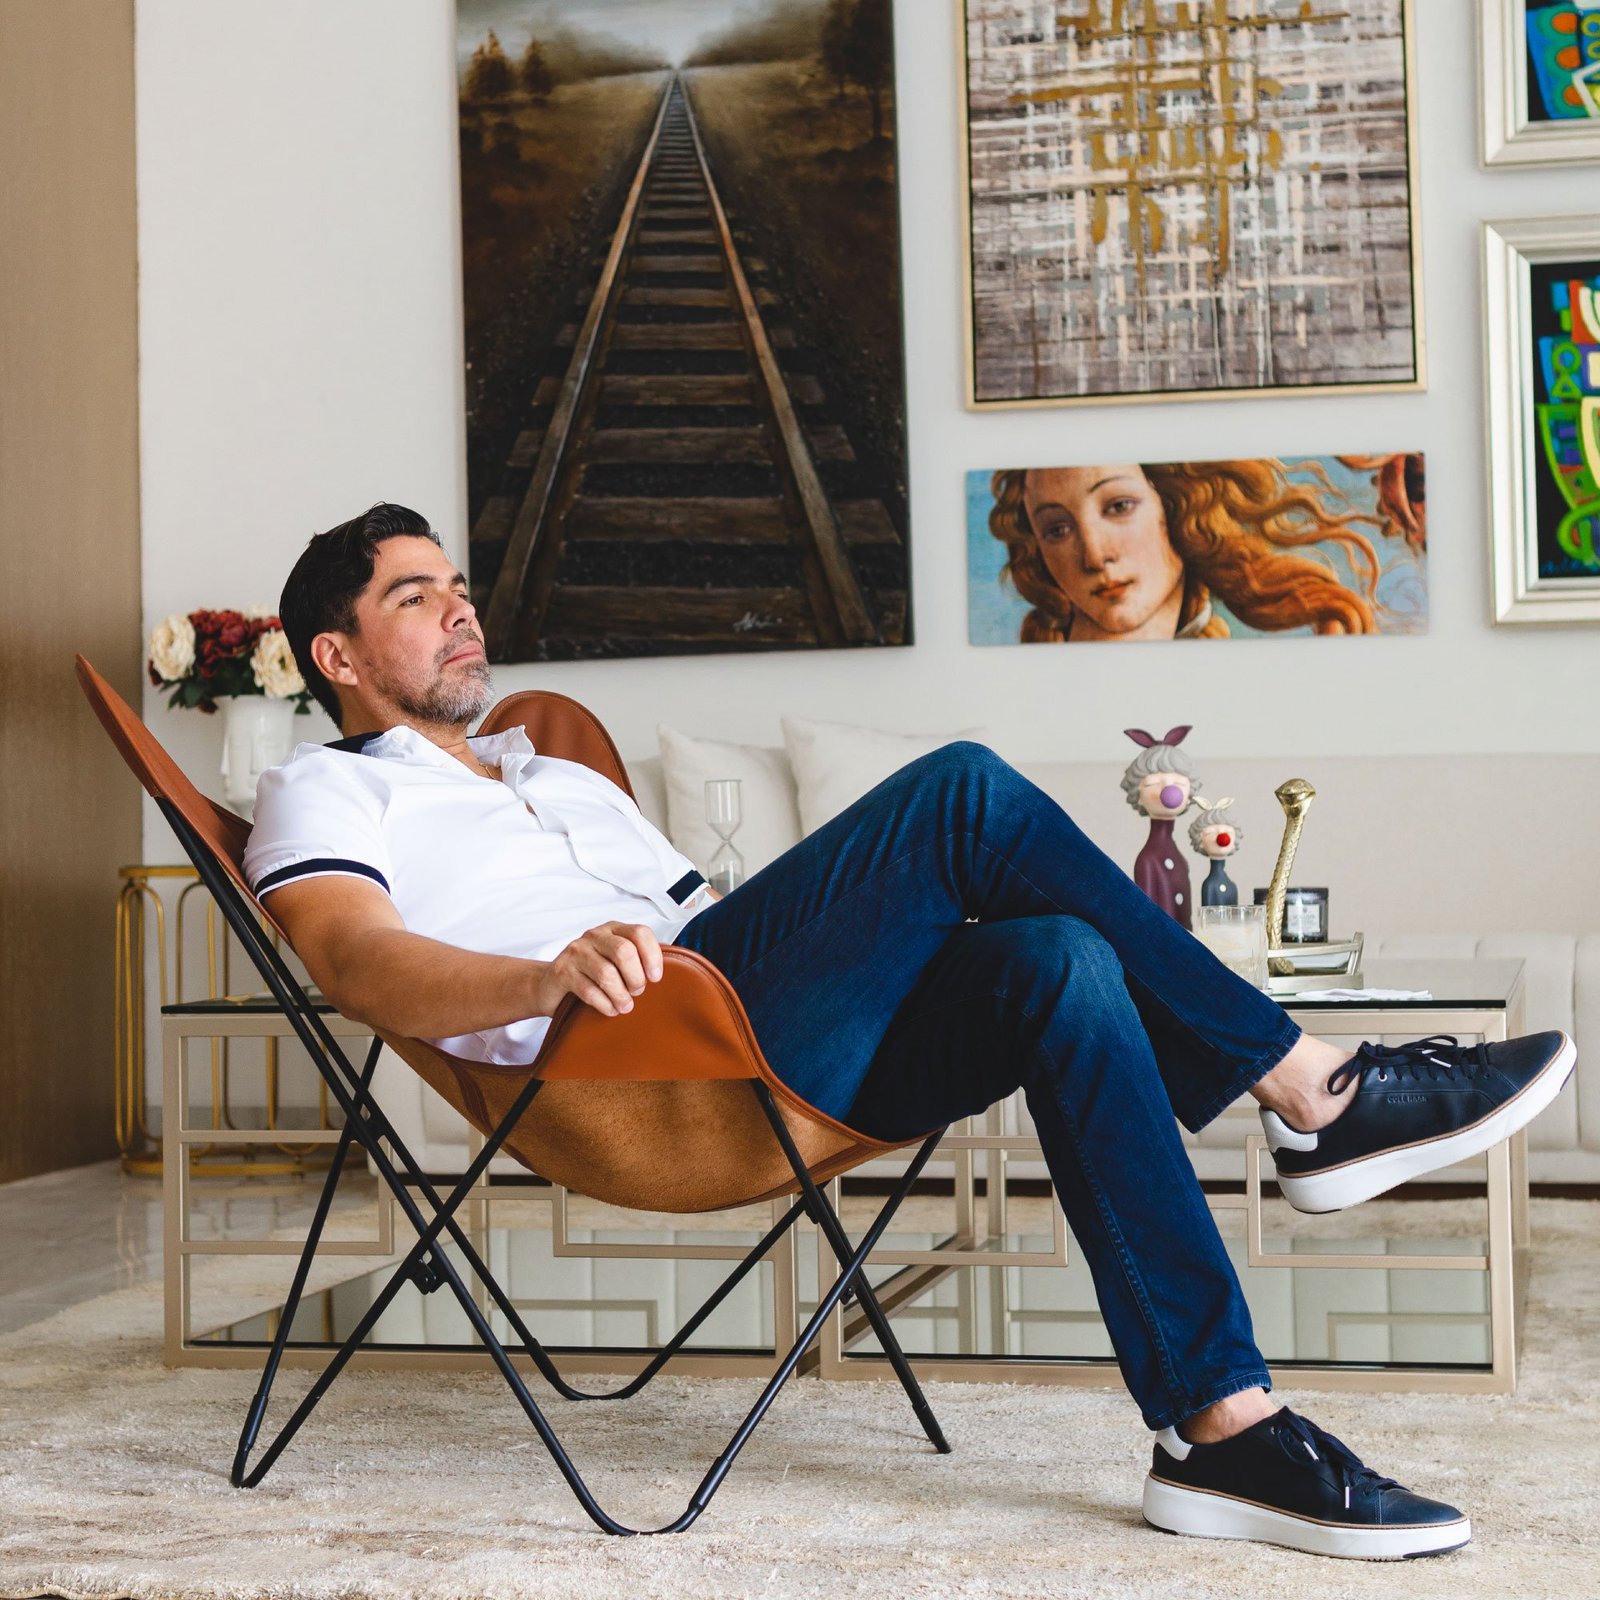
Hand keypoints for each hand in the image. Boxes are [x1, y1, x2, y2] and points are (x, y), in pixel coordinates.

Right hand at [534, 922, 663, 1018]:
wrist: (549, 984)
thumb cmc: (591, 973)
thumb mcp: (615, 960)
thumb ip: (637, 959)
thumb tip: (671, 973)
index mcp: (613, 929)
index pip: (640, 933)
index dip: (653, 956)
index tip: (656, 978)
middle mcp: (594, 936)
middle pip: (624, 952)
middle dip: (636, 977)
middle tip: (637, 991)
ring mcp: (576, 952)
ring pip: (607, 974)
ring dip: (621, 995)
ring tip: (625, 1006)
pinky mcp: (562, 972)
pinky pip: (589, 991)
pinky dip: (605, 1004)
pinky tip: (610, 1009)